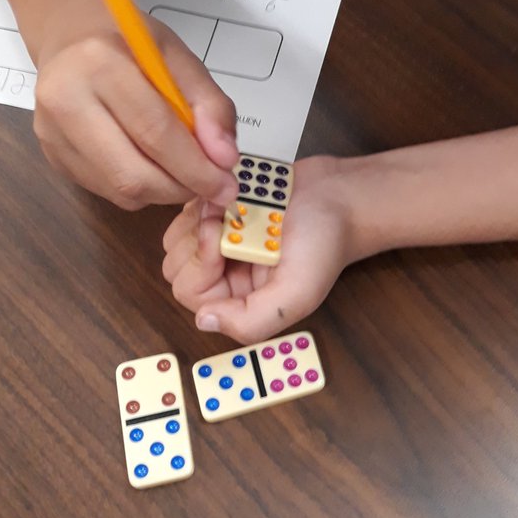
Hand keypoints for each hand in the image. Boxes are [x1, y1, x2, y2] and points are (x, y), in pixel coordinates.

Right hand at [34, 13, 239, 209]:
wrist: (69, 34)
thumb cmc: (127, 42)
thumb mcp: (179, 56)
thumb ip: (210, 105)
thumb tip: (224, 159)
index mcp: (100, 63)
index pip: (155, 132)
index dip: (197, 168)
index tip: (227, 185)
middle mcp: (66, 100)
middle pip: (133, 174)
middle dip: (181, 189)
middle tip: (210, 186)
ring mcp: (52, 132)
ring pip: (120, 191)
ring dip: (163, 192)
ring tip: (182, 171)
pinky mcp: (51, 155)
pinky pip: (106, 191)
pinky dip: (140, 189)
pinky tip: (150, 164)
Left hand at [162, 157, 352, 341]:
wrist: (341, 196)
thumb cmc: (326, 242)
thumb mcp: (297, 294)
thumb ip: (251, 321)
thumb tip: (204, 322)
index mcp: (240, 303)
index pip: (192, 295)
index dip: (200, 265)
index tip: (224, 241)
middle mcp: (227, 278)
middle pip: (177, 267)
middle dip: (196, 239)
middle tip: (226, 220)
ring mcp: (221, 245)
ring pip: (178, 239)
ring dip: (197, 219)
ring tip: (228, 208)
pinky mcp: (220, 216)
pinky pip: (188, 213)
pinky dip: (201, 202)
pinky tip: (228, 198)